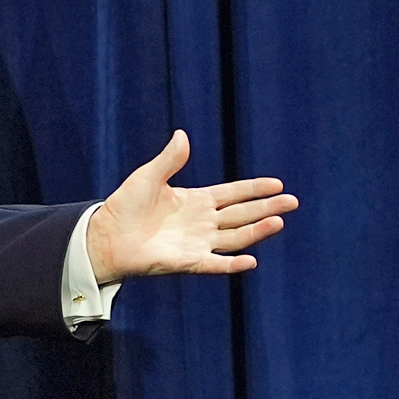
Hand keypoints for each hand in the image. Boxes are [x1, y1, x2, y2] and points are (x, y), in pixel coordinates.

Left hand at [85, 130, 296, 284]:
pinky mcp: (188, 261)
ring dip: (257, 231)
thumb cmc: (124, 207)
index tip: (277, 184)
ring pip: (236, 237)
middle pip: (242, 214)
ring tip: (279, 221)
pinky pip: (215, 264)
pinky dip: (232, 264)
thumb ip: (169, 159)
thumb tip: (182, 135)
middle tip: (292, 201)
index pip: (232, 193)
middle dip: (267, 207)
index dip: (254, 189)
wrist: (105, 236)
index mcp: (196, 201)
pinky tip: (251, 260)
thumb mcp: (148, 177)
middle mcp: (202, 222)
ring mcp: (197, 242)